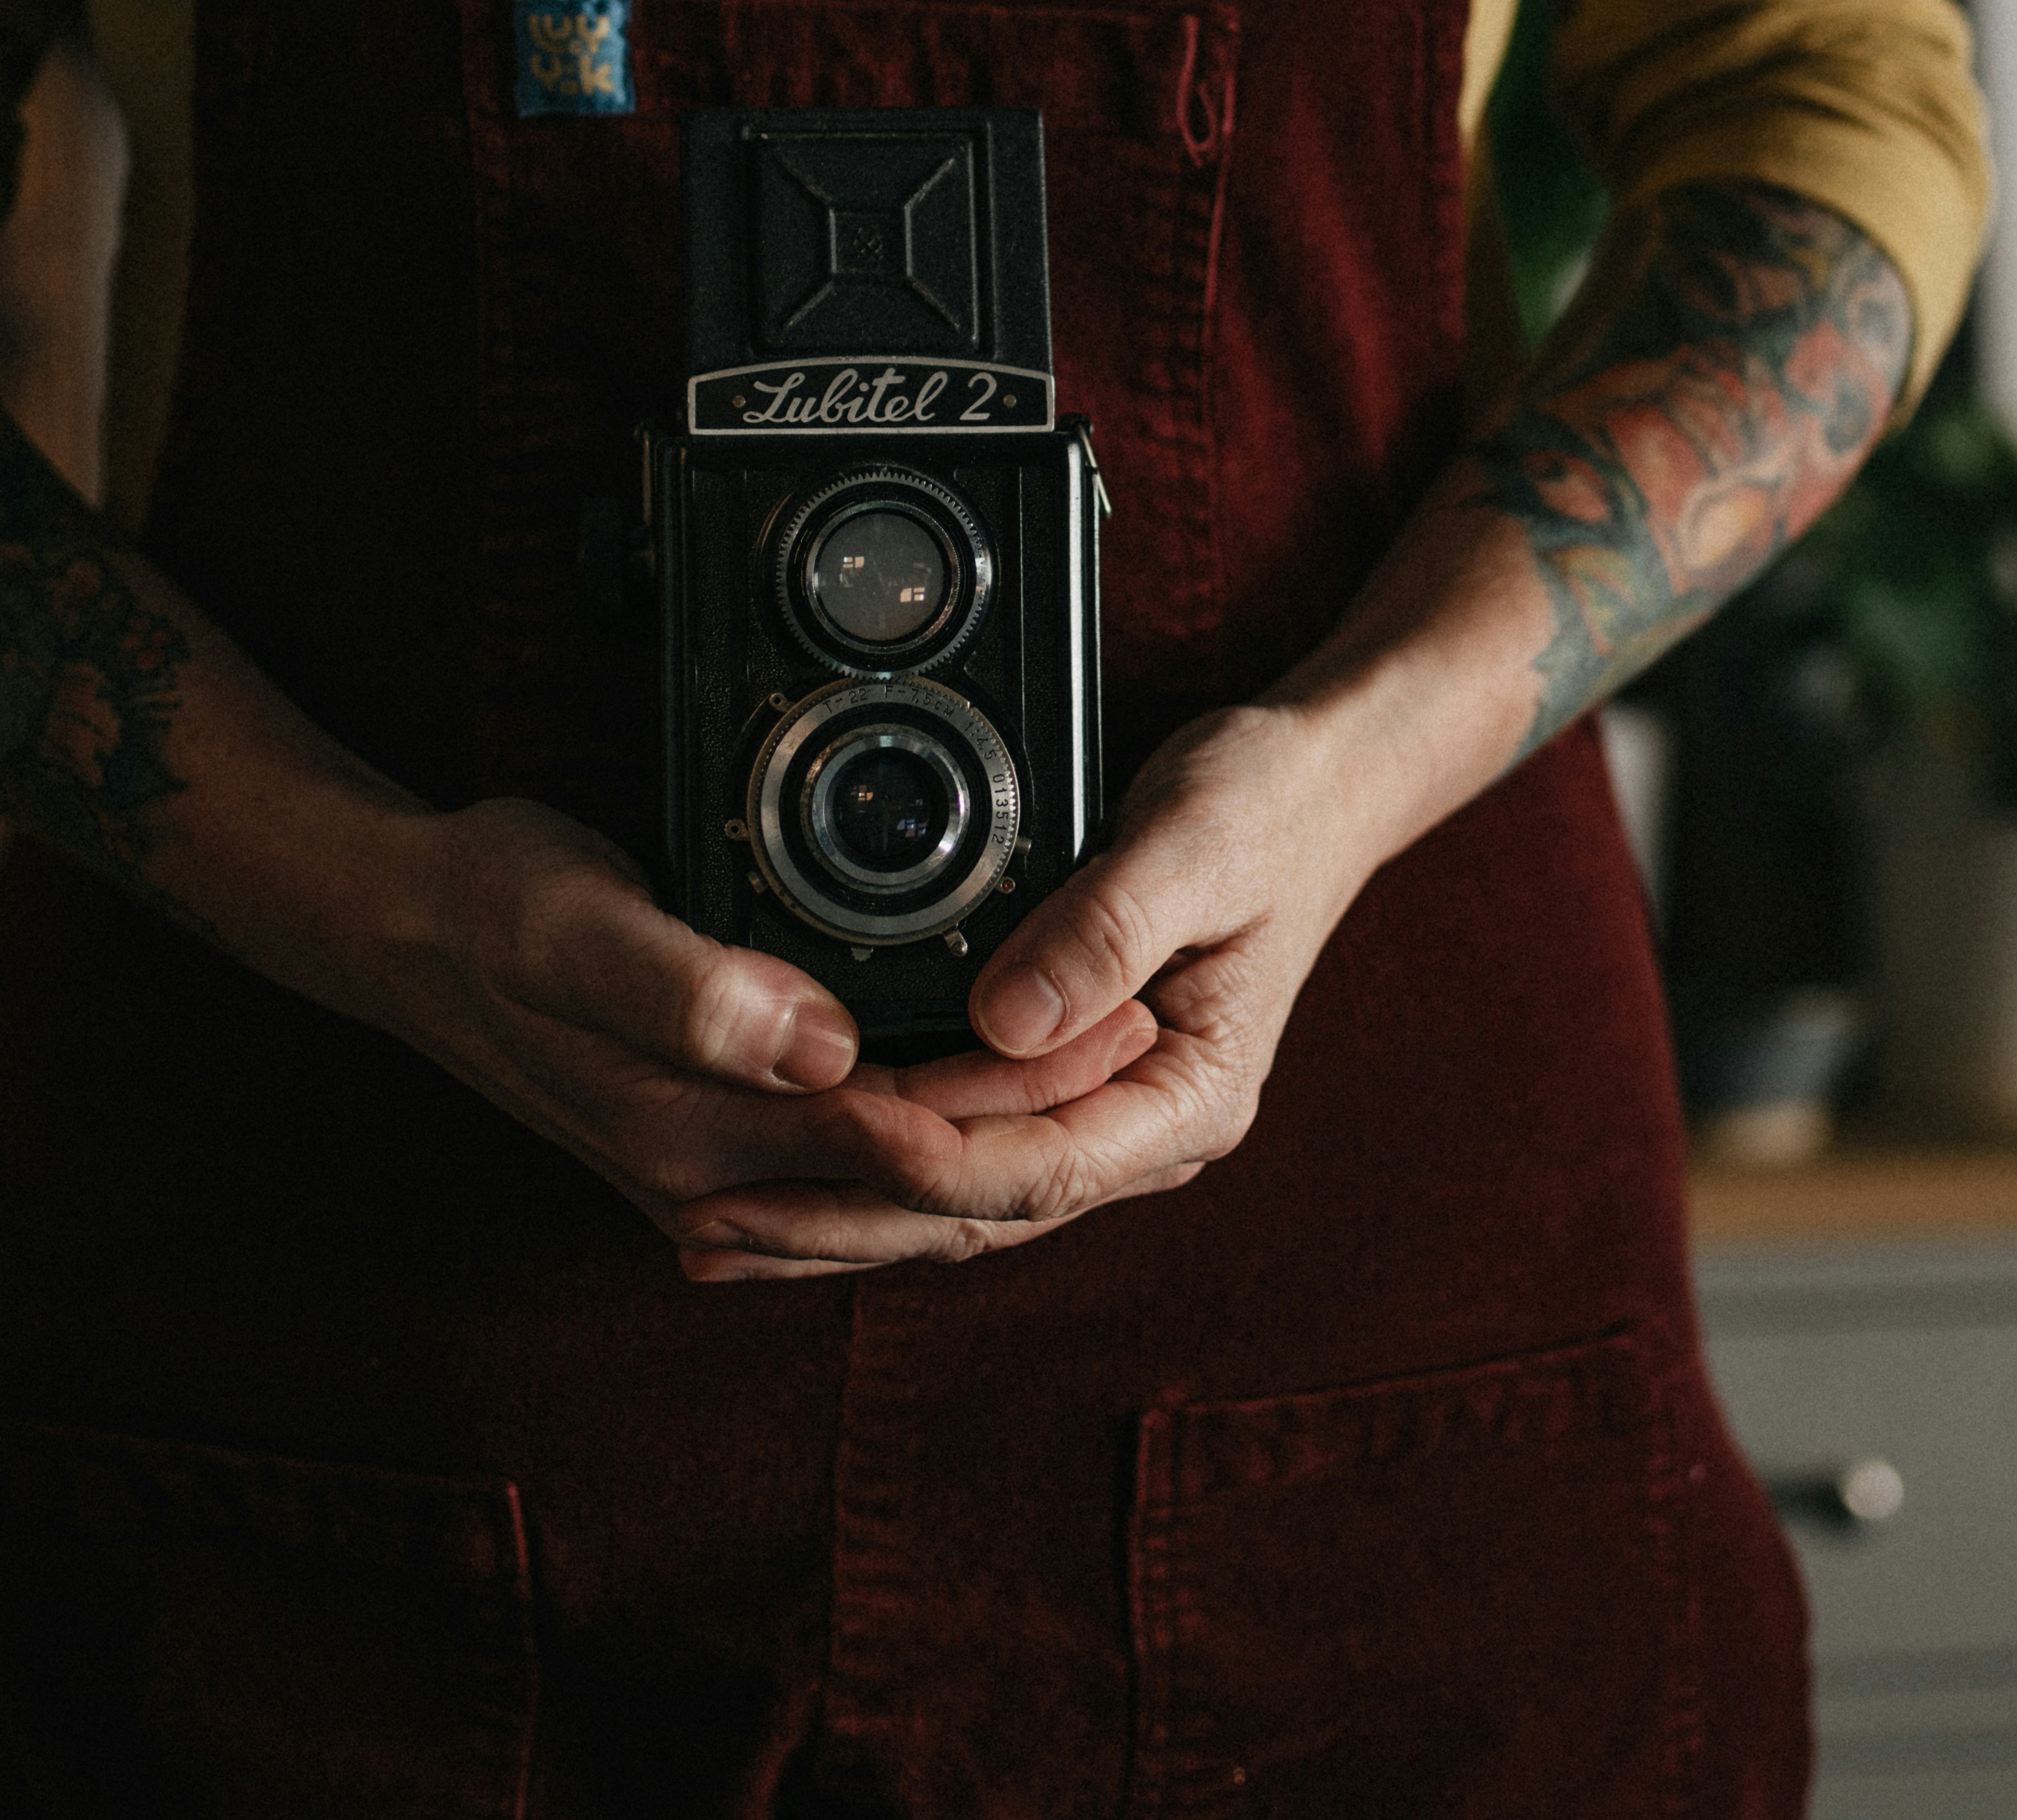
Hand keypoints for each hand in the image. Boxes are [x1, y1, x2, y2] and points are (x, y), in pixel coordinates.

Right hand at [336, 795, 1157, 1266]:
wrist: (408, 932)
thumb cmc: (492, 911)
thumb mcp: (573, 926)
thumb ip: (684, 990)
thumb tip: (807, 1046)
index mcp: (699, 1139)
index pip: (906, 1142)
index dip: (1020, 1087)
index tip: (1115, 1019)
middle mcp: (713, 1184)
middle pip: (922, 1177)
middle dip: (1042, 1111)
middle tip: (1150, 1021)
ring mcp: (714, 1178)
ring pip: (901, 1185)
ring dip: (1005, 1125)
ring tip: (1106, 1047)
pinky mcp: (719, 1147)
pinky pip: (858, 1168)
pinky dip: (938, 1137)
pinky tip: (995, 1094)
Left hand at [670, 702, 1393, 1274]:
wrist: (1309, 791)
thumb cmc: (1265, 808)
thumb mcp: (1203, 843)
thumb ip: (1109, 929)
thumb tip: (1006, 1020)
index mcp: (1192, 1100)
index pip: (1038, 1163)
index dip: (925, 1153)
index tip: (827, 1119)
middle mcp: (1143, 1136)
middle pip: (976, 1212)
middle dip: (842, 1218)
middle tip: (710, 1215)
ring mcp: (1097, 1119)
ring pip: (952, 1203)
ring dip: (833, 1214)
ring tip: (706, 1225)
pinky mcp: (1054, 1087)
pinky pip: (950, 1149)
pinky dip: (863, 1167)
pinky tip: (774, 1173)